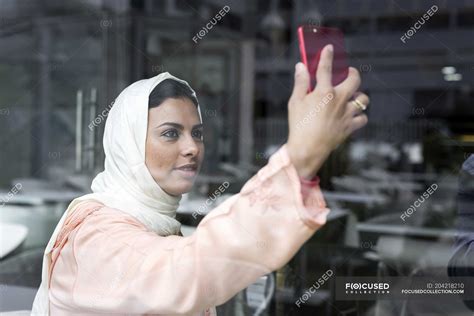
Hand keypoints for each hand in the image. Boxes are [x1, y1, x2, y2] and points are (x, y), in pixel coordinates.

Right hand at [286, 44, 369, 178]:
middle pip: (354, 79)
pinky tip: (352, 115)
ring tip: (351, 97)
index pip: (326, 68)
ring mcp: (347, 114)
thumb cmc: (298, 126)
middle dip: (353, 73)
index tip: (329, 48)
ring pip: (363, 99)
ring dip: (358, 97)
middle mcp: (339, 100)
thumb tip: (300, 66)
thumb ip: (300, 82)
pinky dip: (359, 116)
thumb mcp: (295, 102)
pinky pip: (362, 118)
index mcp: (324, 92)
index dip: (327, 55)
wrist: (307, 150)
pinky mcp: (350, 127)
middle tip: (349, 72)